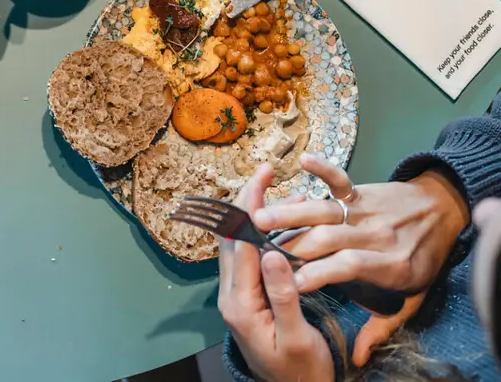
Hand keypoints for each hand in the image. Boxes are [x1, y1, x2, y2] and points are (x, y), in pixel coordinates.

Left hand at [218, 164, 335, 381]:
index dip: (249, 205)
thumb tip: (272, 253)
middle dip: (246, 199)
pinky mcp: (247, 296)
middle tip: (265, 170)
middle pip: (232, 235)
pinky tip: (281, 219)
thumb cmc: (301, 372)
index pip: (239, 242)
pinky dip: (262, 232)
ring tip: (277, 187)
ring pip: (239, 242)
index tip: (262, 176)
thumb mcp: (297, 338)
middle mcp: (231, 294)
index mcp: (239, 303)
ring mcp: (237, 294)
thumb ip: (284, 296)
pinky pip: (249, 255)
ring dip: (255, 212)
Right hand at [252, 154, 468, 365]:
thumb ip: (383, 326)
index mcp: (390, 264)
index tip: (291, 283)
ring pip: (324, 210)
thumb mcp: (412, 299)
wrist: (443, 214)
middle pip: (329, 238)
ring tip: (259, 218)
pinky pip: (340, 179)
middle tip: (261, 253)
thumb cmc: (424, 260)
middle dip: (293, 245)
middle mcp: (375, 234)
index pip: (348, 266)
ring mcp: (366, 210)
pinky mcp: (360, 191)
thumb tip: (359, 356)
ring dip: (290, 213)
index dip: (319, 273)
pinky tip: (302, 161)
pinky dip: (323, 169)